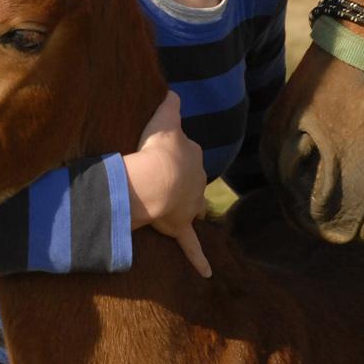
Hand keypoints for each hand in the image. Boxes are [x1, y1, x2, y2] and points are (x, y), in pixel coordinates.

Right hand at [124, 91, 211, 277]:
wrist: (156, 179)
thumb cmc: (158, 148)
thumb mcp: (164, 118)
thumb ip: (170, 103)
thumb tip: (174, 89)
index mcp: (192, 158)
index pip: (188, 154)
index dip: (176, 154)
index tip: (165, 153)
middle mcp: (196, 183)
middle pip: (193, 182)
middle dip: (184, 182)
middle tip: (169, 181)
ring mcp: (189, 207)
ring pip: (194, 208)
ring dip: (190, 210)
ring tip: (183, 211)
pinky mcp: (180, 227)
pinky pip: (191, 247)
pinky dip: (199, 260)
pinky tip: (207, 273)